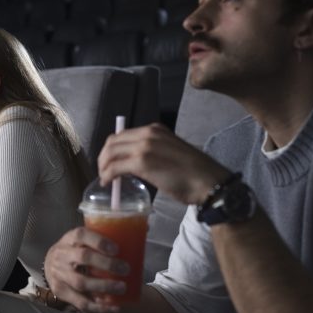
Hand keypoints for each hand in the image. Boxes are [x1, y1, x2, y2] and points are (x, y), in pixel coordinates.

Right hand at [44, 227, 130, 312]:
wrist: (49, 264)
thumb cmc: (76, 250)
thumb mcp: (83, 239)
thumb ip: (107, 235)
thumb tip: (145, 228)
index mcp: (70, 238)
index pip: (81, 235)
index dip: (99, 242)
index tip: (117, 249)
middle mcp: (61, 255)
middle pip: (83, 258)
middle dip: (106, 264)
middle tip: (126, 269)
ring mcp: (59, 274)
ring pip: (81, 282)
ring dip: (103, 286)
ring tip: (122, 288)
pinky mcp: (61, 291)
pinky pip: (80, 302)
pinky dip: (99, 306)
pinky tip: (114, 307)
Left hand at [97, 124, 229, 205]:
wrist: (209, 182)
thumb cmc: (194, 173)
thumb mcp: (171, 152)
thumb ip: (153, 152)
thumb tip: (134, 163)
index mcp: (155, 129)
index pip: (123, 134)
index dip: (112, 149)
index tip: (109, 162)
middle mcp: (148, 133)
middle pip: (113, 141)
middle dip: (103, 157)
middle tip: (103, 172)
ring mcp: (144, 146)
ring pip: (111, 153)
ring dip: (103, 166)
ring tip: (105, 179)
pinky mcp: (142, 163)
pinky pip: (115, 167)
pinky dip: (107, 175)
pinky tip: (109, 183)